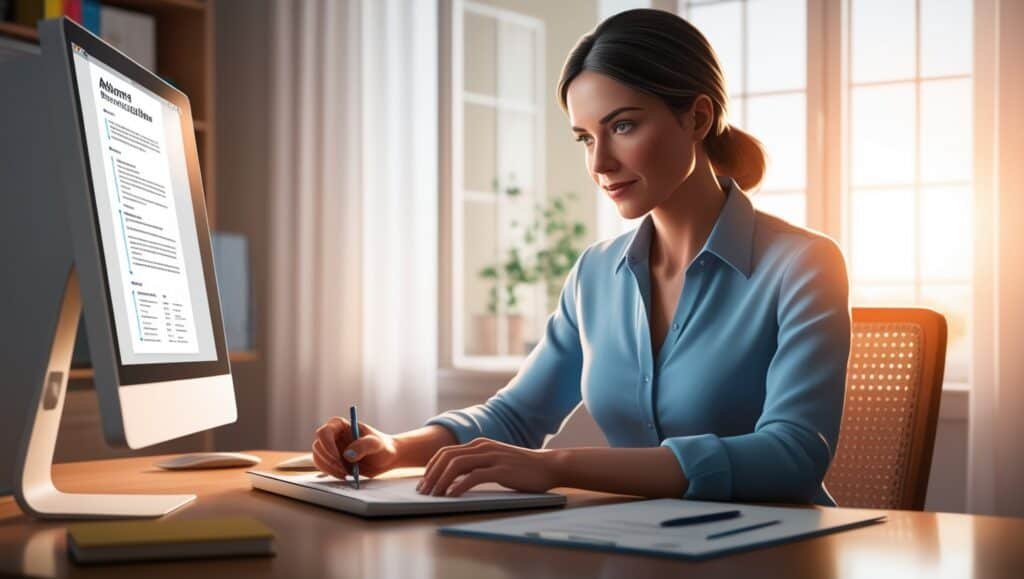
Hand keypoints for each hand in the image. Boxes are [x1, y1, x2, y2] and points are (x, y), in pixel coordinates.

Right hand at [312, 417, 398, 479]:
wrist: (386, 458)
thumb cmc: (382, 447)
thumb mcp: (377, 444)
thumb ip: (364, 446)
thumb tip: (347, 454)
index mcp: (341, 425)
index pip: (324, 432)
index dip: (328, 445)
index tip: (339, 457)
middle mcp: (333, 436)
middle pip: (318, 446)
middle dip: (330, 460)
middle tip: (345, 470)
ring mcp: (330, 448)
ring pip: (318, 458)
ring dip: (330, 468)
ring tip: (348, 473)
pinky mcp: (331, 460)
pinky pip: (322, 467)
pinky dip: (331, 473)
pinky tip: (345, 475)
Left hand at [416, 438, 560, 496]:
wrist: (548, 466)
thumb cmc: (522, 468)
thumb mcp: (496, 461)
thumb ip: (478, 464)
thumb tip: (454, 479)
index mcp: (480, 444)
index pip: (446, 452)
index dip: (431, 467)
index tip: (424, 482)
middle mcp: (482, 447)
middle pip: (446, 457)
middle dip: (431, 474)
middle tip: (423, 492)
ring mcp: (492, 457)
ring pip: (456, 465)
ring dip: (441, 481)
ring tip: (434, 495)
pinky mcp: (501, 470)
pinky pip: (473, 477)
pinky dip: (459, 486)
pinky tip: (452, 496)